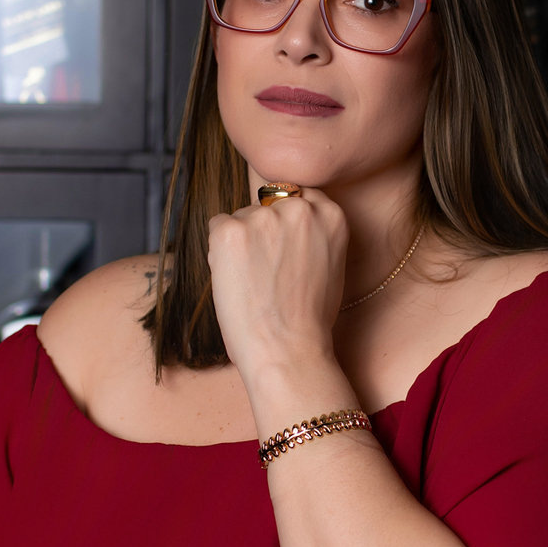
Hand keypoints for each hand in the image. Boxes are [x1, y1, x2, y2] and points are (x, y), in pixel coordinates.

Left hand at [207, 190, 347, 379]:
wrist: (288, 350)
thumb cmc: (308, 319)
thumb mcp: (330, 266)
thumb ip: (314, 236)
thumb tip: (284, 225)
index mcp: (331, 215)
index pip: (299, 195)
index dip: (286, 223)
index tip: (283, 247)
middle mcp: (300, 208)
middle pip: (267, 204)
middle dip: (262, 230)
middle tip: (266, 272)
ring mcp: (264, 218)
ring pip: (240, 217)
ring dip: (240, 242)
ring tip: (253, 282)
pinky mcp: (230, 231)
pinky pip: (216, 226)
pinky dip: (218, 251)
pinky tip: (235, 280)